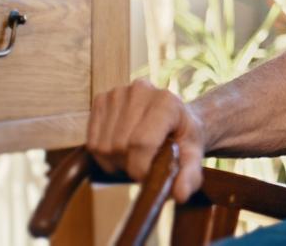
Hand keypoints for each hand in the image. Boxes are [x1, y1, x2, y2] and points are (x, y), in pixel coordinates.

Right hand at [87, 79, 204, 201]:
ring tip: (135, 156)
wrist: (175, 117)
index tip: (149, 175)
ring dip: (116, 162)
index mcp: (166, 102)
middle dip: (130, 166)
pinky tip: (121, 149)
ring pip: (103, 146)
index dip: (141, 168)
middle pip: (120, 146)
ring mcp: (118, 93)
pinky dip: (104, 155)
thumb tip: (180, 195)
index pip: (141, 143)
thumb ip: (190, 175)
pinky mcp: (101, 99)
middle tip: (145, 164)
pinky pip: (92, 142)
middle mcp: (141, 91)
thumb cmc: (184, 137)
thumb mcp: (193, 156)